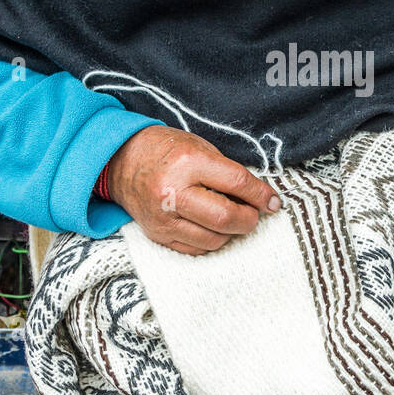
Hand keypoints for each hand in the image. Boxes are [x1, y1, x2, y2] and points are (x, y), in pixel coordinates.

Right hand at [107, 126, 280, 254]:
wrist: (121, 161)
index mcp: (186, 162)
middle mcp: (172, 192)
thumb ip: (227, 171)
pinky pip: (196, 248)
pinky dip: (212, 240)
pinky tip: (213, 226)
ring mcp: (163, 217)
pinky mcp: (158, 234)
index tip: (273, 201)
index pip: (236, 182)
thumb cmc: (165, 150)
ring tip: (233, 217)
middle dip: (249, 218)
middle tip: (254, 212)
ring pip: (213, 239)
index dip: (260, 195)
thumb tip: (260, 196)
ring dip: (232, 232)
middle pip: (225, 218)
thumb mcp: (199, 146)